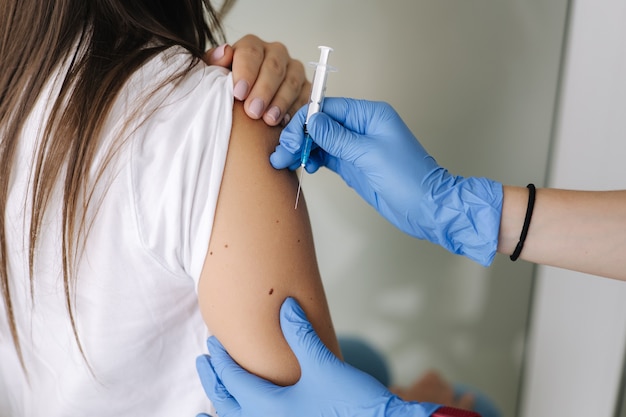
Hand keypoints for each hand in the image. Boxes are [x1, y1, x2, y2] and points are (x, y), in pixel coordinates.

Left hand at [196, 297, 440, 416]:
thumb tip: (285, 304)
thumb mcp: (324, 365)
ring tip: (201, 411)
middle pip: (226, 403)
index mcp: (268, 406)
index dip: (220, 360)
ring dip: (219, 413)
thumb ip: (300, 333)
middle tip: (204, 362)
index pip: (232, 380)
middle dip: (212, 381)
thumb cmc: (352, 403)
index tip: (211, 344)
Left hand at [204, 35, 310, 125]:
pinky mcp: (305, 88)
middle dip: (264, 90)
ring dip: (281, 102)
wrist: (242, 112)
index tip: (239, 94)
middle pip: (274, 66)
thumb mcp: (214, 78)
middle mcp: (275, 54)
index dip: (245, 72)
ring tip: (269, 120)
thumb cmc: (227, 93)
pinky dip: (297, 110)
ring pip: (292, 81)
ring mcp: (293, 70)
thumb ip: (214, 64)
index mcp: (252, 47)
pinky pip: (306, 96)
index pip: (251, 51)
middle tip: (253, 111)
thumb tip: (224, 52)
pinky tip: (285, 122)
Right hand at [271, 98, 502, 265]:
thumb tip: (313, 121)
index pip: (328, 108)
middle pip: (321, 124)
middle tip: (282, 153)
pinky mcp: (354, 165)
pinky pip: (327, 156)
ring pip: (321, 141)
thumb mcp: (369, 155)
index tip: (289, 138)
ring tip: (283, 162)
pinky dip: (313, 159)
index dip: (305, 120)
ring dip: (302, 149)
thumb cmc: (408, 179)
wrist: (426, 208)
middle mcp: (362, 127)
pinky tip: (303, 166)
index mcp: (370, 115)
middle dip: (299, 136)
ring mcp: (357, 147)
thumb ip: (338, 138)